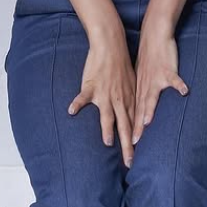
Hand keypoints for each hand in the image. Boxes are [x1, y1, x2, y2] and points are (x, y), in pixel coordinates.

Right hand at [67, 26, 136, 168]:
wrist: (111, 45)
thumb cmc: (120, 63)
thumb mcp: (131, 82)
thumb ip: (130, 99)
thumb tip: (133, 113)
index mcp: (128, 99)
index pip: (132, 125)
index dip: (134, 141)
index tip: (135, 158)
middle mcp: (118, 99)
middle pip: (124, 125)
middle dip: (126, 145)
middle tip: (129, 162)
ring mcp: (105, 93)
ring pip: (107, 114)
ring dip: (108, 128)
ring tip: (108, 141)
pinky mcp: (92, 85)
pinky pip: (83, 97)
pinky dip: (77, 103)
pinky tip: (71, 111)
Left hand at [131, 22, 188, 144]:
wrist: (154, 35)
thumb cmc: (149, 56)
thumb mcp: (141, 74)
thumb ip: (141, 90)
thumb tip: (140, 106)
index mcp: (139, 87)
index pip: (133, 111)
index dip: (130, 127)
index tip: (127, 144)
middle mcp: (146, 85)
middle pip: (140, 109)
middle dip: (137, 126)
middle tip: (133, 143)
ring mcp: (156, 78)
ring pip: (151, 95)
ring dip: (149, 108)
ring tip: (148, 122)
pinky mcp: (167, 69)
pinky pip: (174, 78)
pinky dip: (178, 85)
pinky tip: (184, 91)